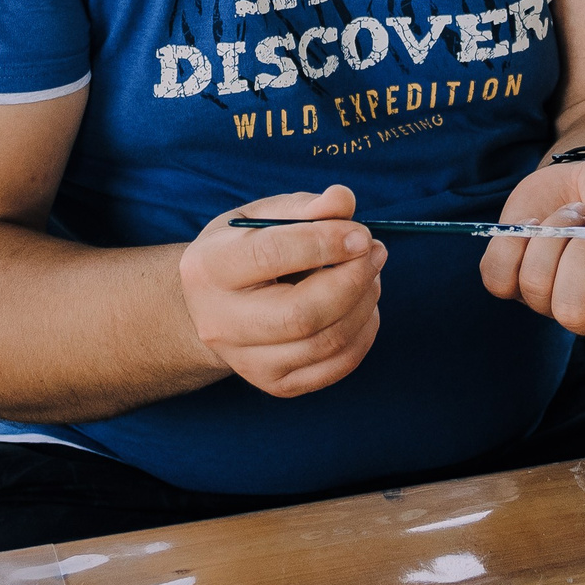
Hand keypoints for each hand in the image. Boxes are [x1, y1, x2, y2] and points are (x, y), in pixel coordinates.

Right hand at [179, 184, 386, 398]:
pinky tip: (363, 306)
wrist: (211, 308)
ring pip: (324, 343)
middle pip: (301, 314)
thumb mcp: (261, 216)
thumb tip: (343, 200)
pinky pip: (335, 366)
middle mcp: (221, 322)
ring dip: (364, 304)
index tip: (361, 234)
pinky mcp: (275, 384)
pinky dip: (363, 334)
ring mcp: (246, 362)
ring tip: (370, 273)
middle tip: (375, 252)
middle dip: (352, 281)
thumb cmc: (244, 250)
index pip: (270, 256)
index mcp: (209, 268)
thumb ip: (304, 206)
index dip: (324, 243)